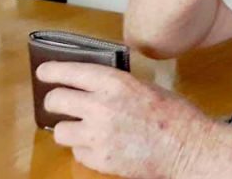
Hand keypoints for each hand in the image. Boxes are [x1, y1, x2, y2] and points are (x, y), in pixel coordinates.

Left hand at [38, 61, 209, 177]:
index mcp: (116, 83)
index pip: (71, 72)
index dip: (52, 70)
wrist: (187, 147)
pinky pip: (77, 153)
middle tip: (59, 102)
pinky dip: (85, 149)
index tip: (44, 71)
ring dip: (69, 129)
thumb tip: (96, 85)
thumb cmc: (175, 115)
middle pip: (56, 100)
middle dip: (55, 100)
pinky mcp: (99, 160)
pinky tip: (102, 145)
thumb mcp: (146, 88)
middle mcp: (101, 107)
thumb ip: (119, 86)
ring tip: (83, 128)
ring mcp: (98, 136)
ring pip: (60, 131)